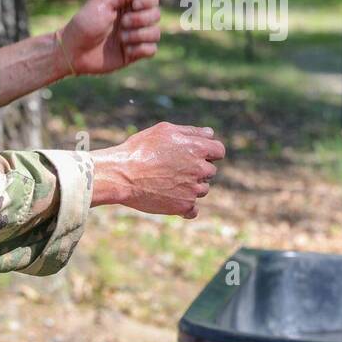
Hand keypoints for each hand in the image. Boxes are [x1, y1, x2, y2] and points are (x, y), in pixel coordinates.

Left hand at [59, 0, 160, 75]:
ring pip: (156, 33)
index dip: (148, 1)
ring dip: (139, 35)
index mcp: (126, 5)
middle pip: (157, 14)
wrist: (73, 50)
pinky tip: (126, 49)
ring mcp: (134, 37)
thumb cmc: (84, 24)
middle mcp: (133, 20)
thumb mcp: (102, 2)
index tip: (134, 5)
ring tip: (122, 38)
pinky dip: (140, 48)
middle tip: (122, 23)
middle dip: (141, 19)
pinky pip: (152, 50)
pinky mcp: (134, 54)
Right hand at [89, 122, 224, 218]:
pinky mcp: (184, 206)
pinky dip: (186, 207)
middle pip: (210, 171)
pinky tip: (172, 200)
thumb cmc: (140, 149)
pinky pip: (193, 210)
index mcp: (197, 148)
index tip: (195, 155)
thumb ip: (191, 131)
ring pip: (202, 190)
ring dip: (191, 187)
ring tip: (167, 183)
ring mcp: (193, 189)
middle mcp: (200, 169)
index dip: (208, 152)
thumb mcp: (164, 130)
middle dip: (197, 170)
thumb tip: (210, 133)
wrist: (121, 175)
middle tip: (173, 169)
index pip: (219, 151)